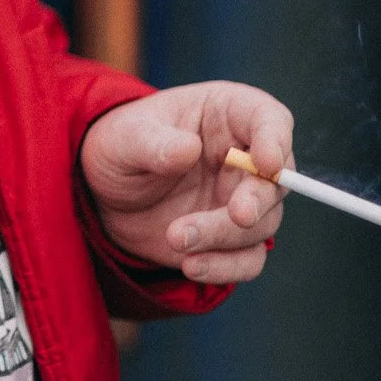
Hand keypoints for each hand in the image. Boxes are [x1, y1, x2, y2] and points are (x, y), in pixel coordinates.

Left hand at [80, 81, 292, 283]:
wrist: (104, 193)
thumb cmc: (121, 146)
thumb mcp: (123, 137)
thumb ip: (152, 143)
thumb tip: (188, 149)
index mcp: (228, 113)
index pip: (269, 119)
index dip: (276, 139)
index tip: (267, 162)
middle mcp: (245, 157)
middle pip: (274, 180)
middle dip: (258, 199)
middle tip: (238, 215)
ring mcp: (241, 199)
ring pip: (261, 224)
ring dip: (224, 236)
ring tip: (176, 239)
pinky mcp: (231, 239)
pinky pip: (247, 259)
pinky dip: (225, 266)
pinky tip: (191, 266)